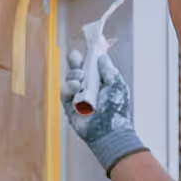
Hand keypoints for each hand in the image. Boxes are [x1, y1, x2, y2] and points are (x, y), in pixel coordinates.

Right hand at [62, 50, 146, 172]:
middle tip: (77, 58)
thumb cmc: (116, 109)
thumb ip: (108, 69)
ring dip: (74, 74)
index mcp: (99, 81)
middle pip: (76, 68)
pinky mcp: (69, 105)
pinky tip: (76, 88)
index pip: (89, 65)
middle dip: (75, 60)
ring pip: (69, 77)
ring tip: (82, 80)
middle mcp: (87, 86)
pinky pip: (64, 91)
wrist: (110, 130)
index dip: (86, 56)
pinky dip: (69, 87)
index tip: (86, 49)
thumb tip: (100, 55)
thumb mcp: (116, 84)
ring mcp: (77, 96)